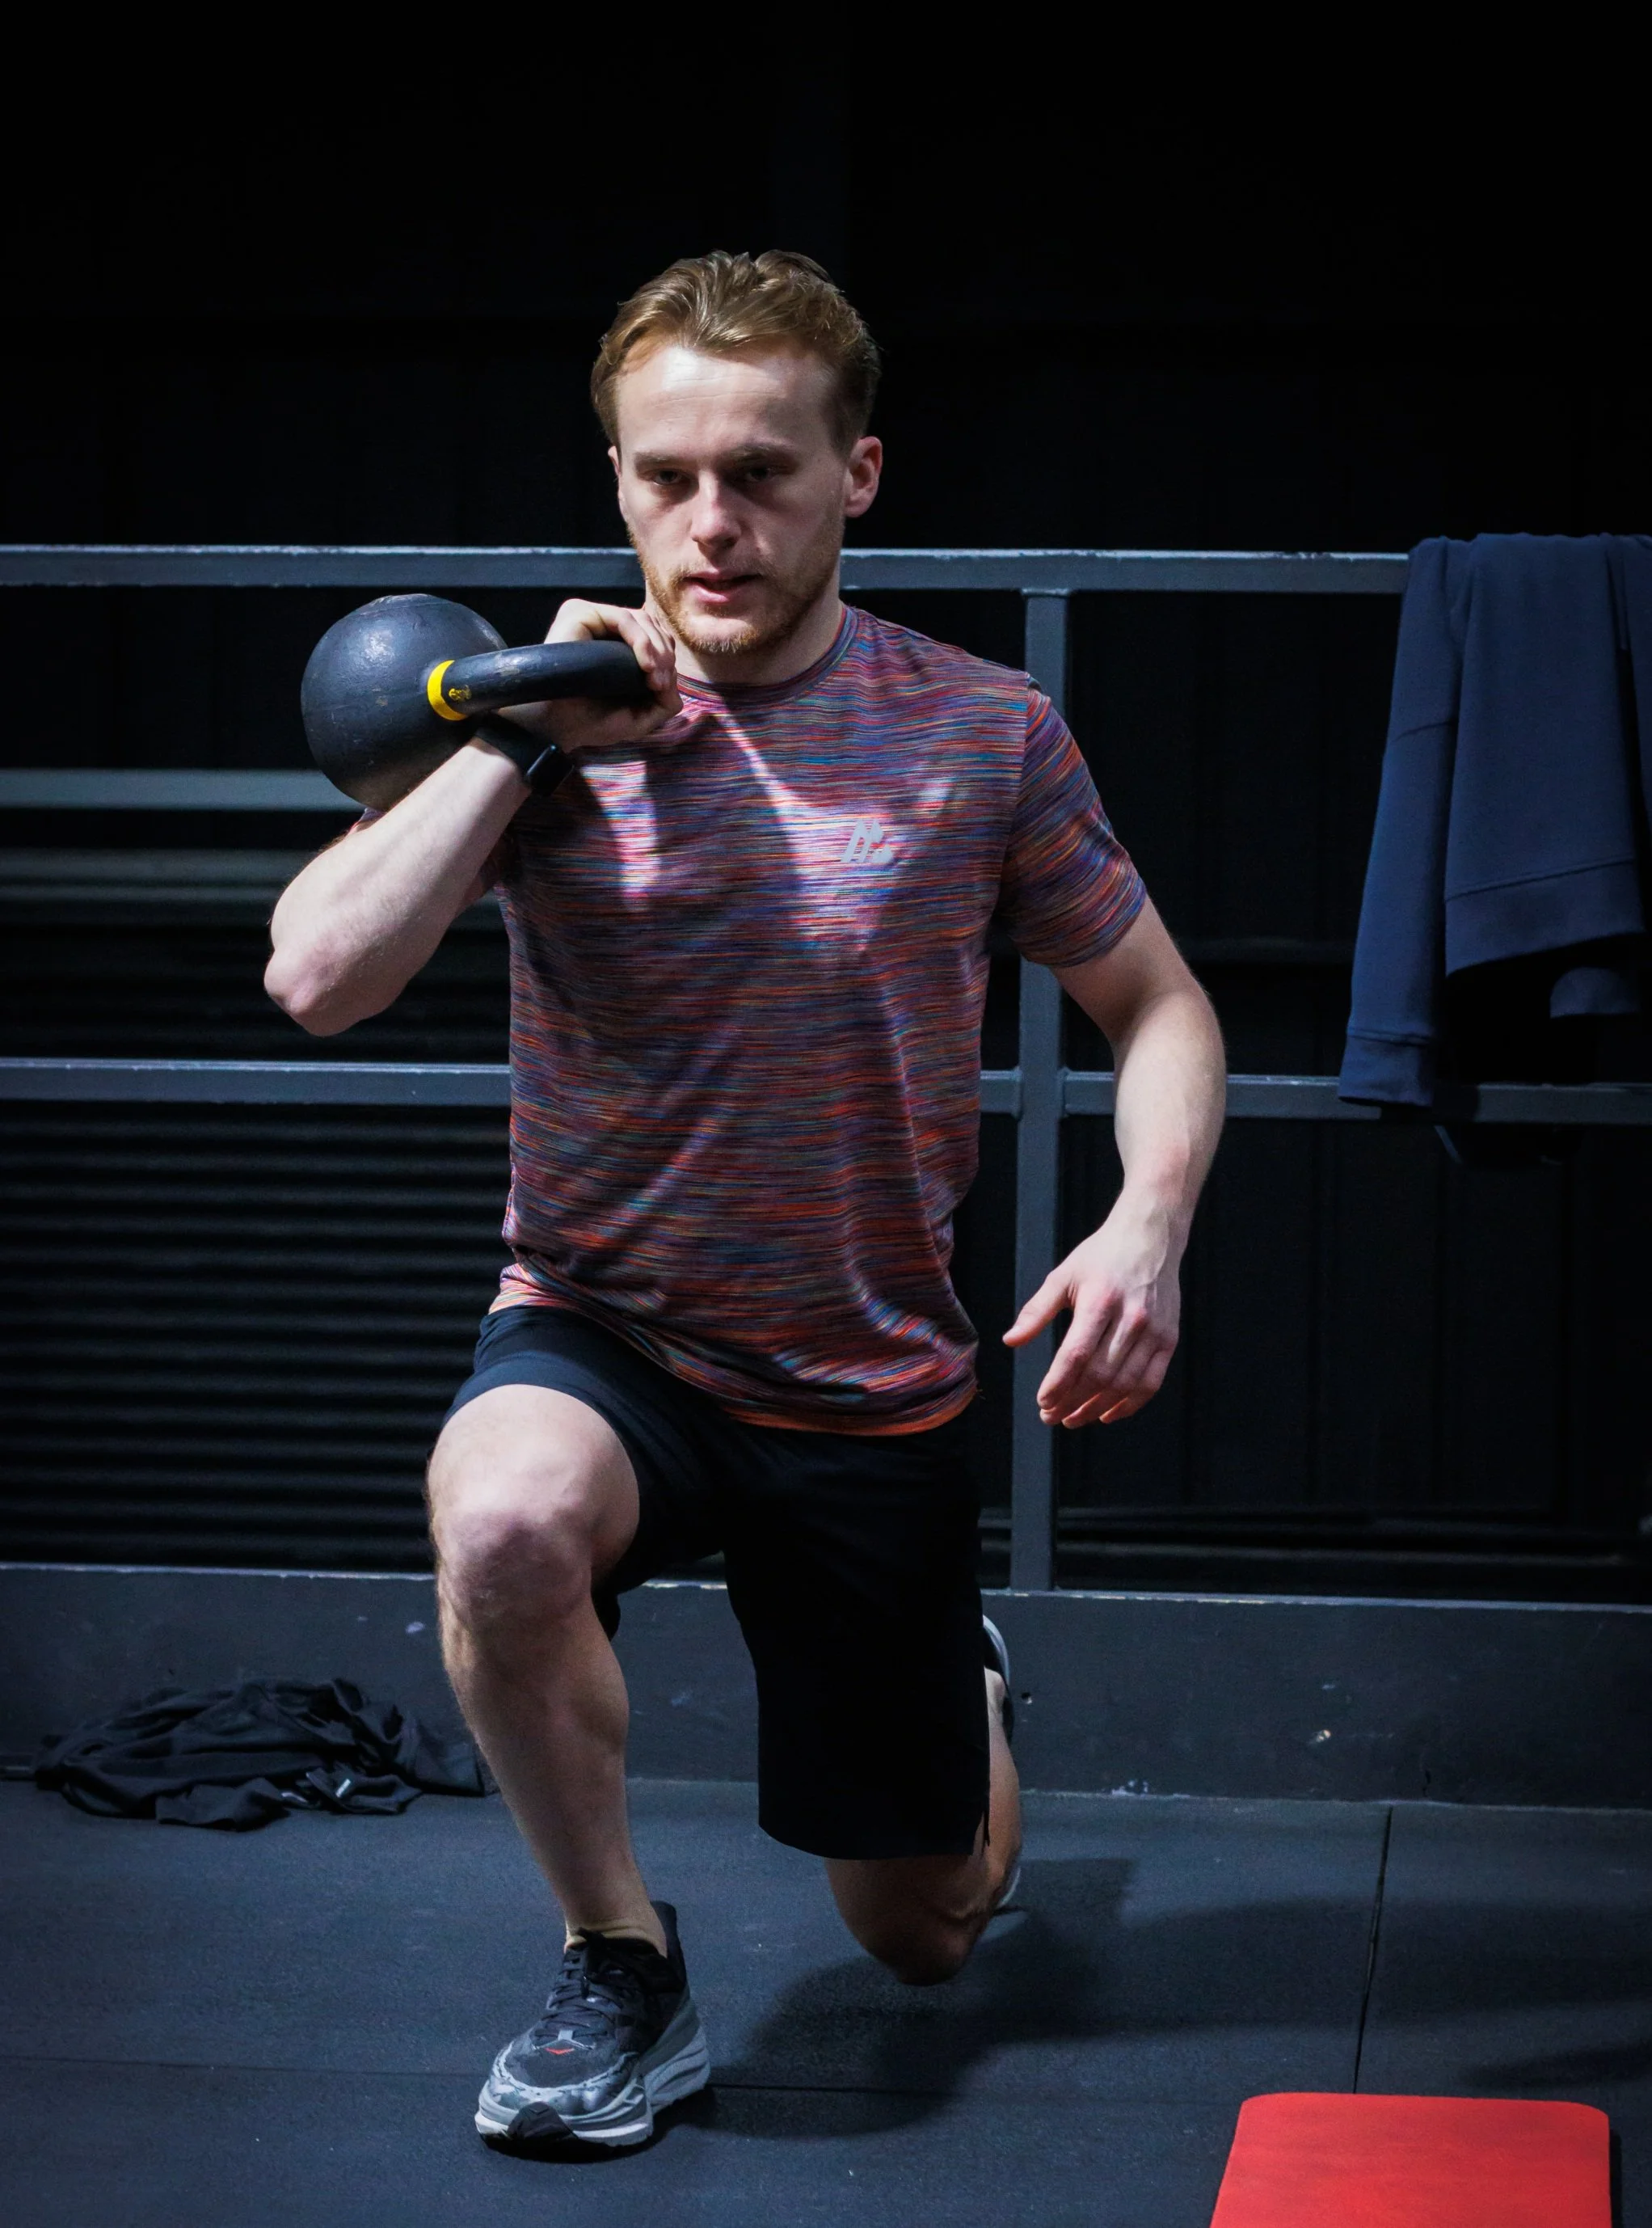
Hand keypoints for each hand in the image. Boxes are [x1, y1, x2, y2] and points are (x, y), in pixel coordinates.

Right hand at [492, 600, 680, 756]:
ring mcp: (592, 618)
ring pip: (642, 619)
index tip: (663, 689)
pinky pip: (623, 618)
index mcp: (617, 645)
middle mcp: (605, 628)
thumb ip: (665, 702)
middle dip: (666, 655)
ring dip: (657, 649)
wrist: (558, 727)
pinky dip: (641, 641)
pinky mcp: (580, 614)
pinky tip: (646, 664)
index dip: (668, 659)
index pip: (656, 637)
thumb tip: (675, 684)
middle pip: (652, 625)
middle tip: (660, 684)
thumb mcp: (640, 717)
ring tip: (654, 677)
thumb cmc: (593, 722)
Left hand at [1003, 1200, 1182, 1426]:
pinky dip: (1129, 1405)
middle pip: (1099, 1374)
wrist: (1151, 1237)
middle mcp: (1130, 1318)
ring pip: (1124, 1384)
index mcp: (1100, 1300)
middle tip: (1051, 1416)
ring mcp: (1154, 1331)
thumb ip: (1036, 1311)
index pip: (1077, 1354)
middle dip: (1072, 1401)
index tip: (1042, 1402)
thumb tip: (1011, 1341)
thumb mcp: (1063, 1276)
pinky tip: (1107, 1414)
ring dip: (1096, 1408)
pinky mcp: (1169, 1339)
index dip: (1058, 1384)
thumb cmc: (1101, 1257)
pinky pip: (1150, 1382)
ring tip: (1073, 1419)